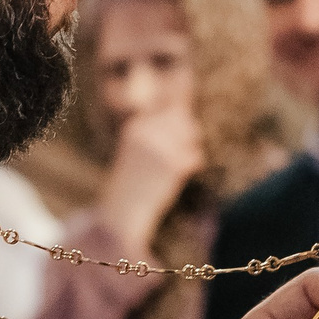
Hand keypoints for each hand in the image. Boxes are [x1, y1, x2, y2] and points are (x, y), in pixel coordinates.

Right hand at [93, 104, 205, 251]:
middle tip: (182, 150)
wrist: (123, 210)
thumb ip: (159, 133)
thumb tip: (189, 119)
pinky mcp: (171, 163)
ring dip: (191, 146)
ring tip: (179, 162)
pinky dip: (193, 165)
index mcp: (137, 126)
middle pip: (183, 117)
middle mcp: (147, 131)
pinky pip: (195, 156)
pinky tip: (181, 174)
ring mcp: (160, 146)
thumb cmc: (133, 181)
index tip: (174, 141)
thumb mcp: (139, 149)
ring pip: (192, 133)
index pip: (168, 109)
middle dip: (188, 132)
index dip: (178, 122)